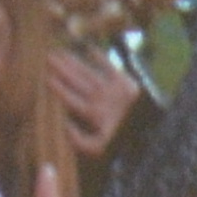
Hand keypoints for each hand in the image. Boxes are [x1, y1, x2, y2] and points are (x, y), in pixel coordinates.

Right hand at [49, 46, 143, 160]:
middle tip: (48, 57)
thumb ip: (80, 141)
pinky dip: (100, 57)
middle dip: (62, 69)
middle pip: (76, 81)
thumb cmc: (122, 139)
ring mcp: (111, 88)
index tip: (46, 78)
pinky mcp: (124, 81)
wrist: (150, 131)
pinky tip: (89, 48)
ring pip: (87, 72)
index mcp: (92, 114)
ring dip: (74, 62)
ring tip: (61, 53)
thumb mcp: (100, 147)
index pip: (70, 99)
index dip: (58, 89)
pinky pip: (109, 66)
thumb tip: (65, 126)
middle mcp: (99, 98)